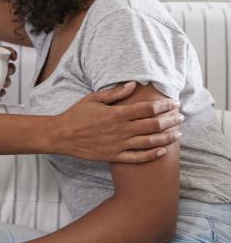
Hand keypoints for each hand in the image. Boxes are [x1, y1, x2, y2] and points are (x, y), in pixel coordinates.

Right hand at [55, 82, 182, 162]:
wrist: (60, 135)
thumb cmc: (75, 115)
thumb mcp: (93, 99)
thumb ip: (114, 93)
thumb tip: (133, 85)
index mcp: (117, 114)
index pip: (147, 108)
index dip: (164, 105)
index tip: (174, 103)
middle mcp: (121, 130)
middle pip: (153, 125)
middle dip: (170, 120)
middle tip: (181, 117)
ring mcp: (119, 144)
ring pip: (149, 141)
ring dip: (166, 137)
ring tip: (178, 134)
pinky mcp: (114, 156)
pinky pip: (137, 157)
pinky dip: (151, 155)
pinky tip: (162, 151)